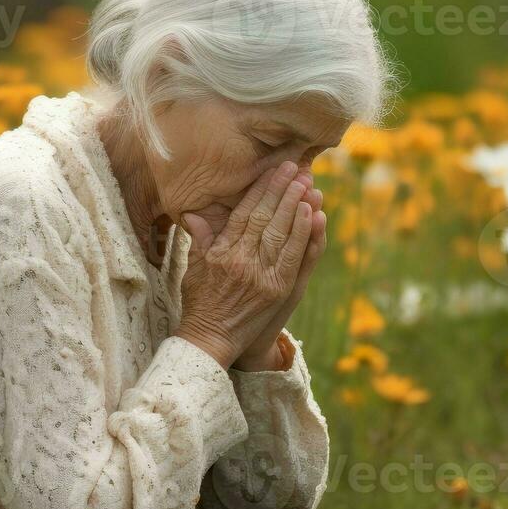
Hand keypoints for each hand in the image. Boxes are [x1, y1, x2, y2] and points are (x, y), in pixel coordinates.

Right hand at [175, 162, 318, 369]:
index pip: (244, 213)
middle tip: (295, 168)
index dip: (260, 189)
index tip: (272, 171)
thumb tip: (193, 213)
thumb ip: (200, 239)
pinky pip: (296, 257)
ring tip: (308, 184)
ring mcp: (263, 276)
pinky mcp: (280, 290)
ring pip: (283, 233)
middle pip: (266, 218)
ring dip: (297, 206)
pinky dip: (306, 235)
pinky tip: (314, 215)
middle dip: (281, 190)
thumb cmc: (200, 303)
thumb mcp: (194, 268)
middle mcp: (242, 260)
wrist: (210, 340)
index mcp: (222, 252)